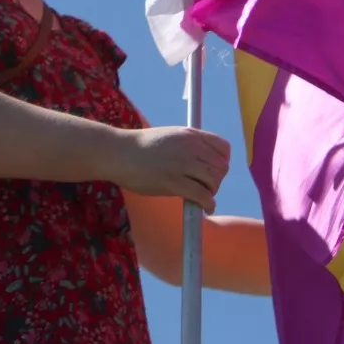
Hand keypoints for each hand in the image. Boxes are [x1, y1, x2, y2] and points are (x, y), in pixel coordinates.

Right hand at [108, 127, 230, 212]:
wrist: (120, 153)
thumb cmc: (141, 147)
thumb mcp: (170, 136)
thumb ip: (189, 145)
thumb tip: (204, 161)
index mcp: (190, 134)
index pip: (224, 148)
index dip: (222, 162)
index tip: (214, 171)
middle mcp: (190, 147)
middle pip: (221, 167)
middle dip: (217, 180)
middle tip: (206, 187)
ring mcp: (182, 164)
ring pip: (213, 181)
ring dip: (212, 192)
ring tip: (203, 197)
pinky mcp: (173, 181)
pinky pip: (202, 195)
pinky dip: (208, 204)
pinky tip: (205, 208)